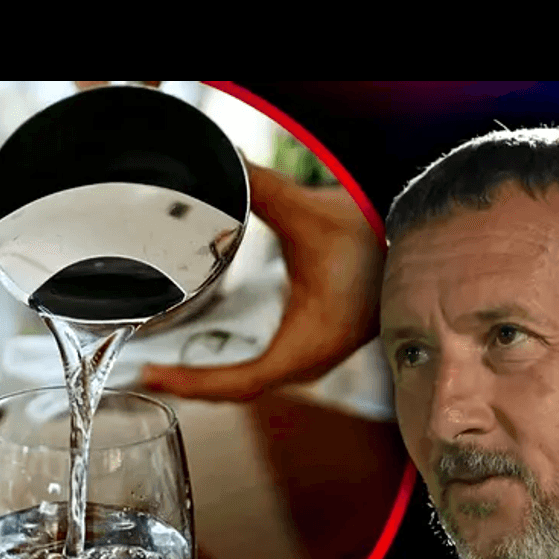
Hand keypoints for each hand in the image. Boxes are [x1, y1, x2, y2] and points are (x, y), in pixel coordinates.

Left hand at [140, 160, 384, 401]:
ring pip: (253, 384)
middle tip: (147, 373)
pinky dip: (231, 371)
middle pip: (240, 391)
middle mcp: (312, 361)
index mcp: (309, 342)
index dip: (192, 384)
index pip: (239, 383)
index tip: (152, 375)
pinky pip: (265, 371)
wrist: (411, 243)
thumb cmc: (374, 237)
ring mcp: (315, 358)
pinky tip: (208, 359)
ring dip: (211, 381)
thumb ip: (260, 190)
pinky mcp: (314, 346)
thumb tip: (225, 167)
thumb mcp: (309, 215)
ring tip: (167, 370)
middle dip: (192, 386)